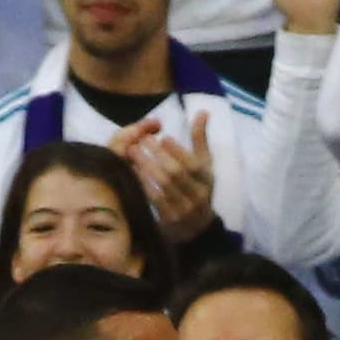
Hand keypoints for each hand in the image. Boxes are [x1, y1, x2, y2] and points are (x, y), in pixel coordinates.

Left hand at [127, 112, 216, 242]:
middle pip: (175, 173)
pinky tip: (134, 172)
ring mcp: (183, 210)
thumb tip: (202, 111)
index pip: (192, 163)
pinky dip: (144, 184)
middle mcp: (197, 196)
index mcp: (206, 180)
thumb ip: (200, 139)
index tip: (162, 137)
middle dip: (157, 155)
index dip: (177, 150)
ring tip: (133, 152)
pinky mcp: (170, 221)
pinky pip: (154, 200)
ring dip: (146, 166)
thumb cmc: (198, 188)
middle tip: (141, 140)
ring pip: (163, 185)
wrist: (197, 229)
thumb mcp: (204, 165)